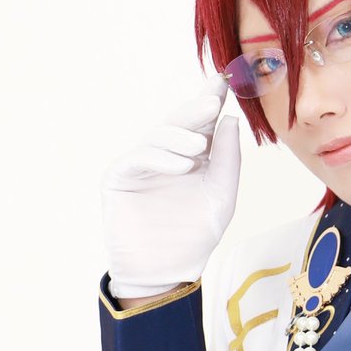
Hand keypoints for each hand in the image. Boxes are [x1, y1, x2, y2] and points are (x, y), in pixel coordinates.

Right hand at [102, 74, 240, 299]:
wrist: (166, 271)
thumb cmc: (195, 236)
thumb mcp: (222, 197)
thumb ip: (228, 161)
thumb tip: (230, 120)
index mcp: (192, 155)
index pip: (202, 122)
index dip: (212, 99)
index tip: (227, 80)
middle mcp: (166, 154)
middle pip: (179, 122)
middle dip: (196, 109)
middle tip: (213, 99)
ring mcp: (141, 163)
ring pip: (158, 136)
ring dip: (179, 136)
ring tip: (199, 146)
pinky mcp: (120, 176)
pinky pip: (140, 158)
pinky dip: (161, 158)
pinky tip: (182, 166)